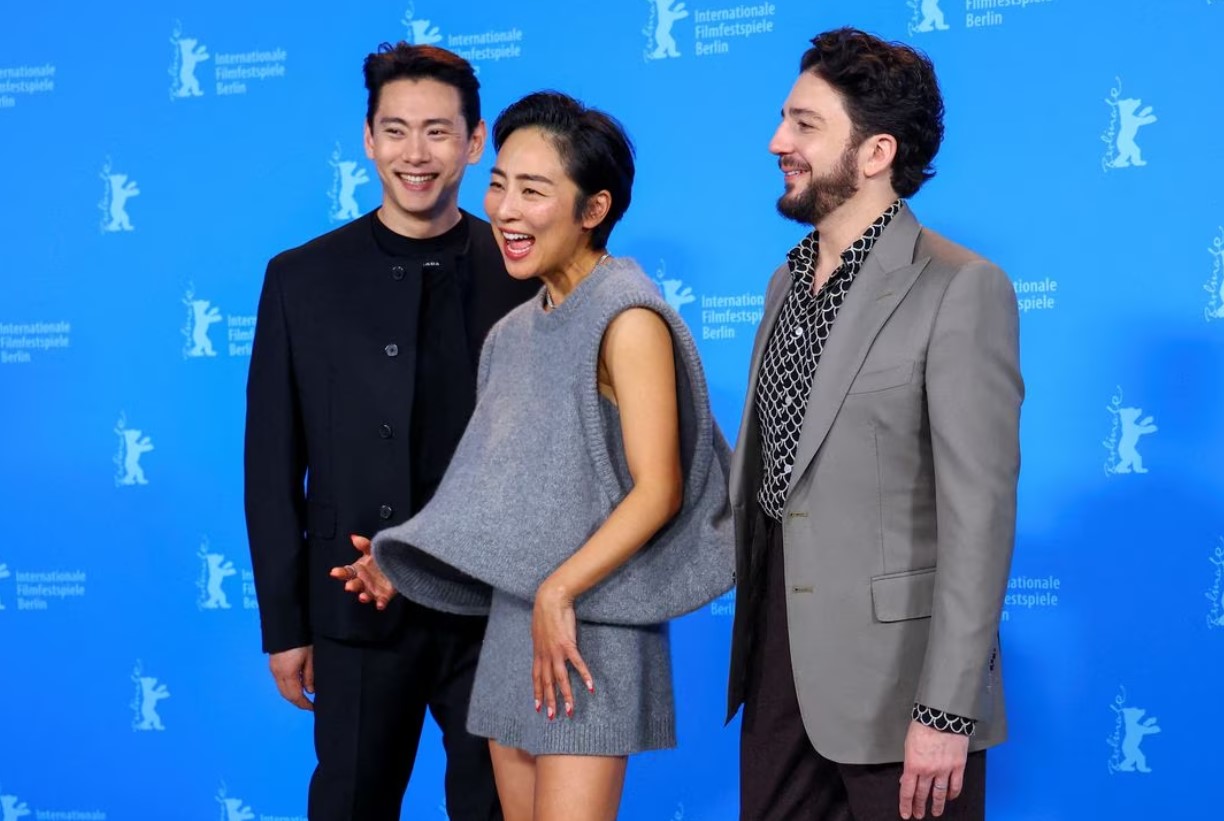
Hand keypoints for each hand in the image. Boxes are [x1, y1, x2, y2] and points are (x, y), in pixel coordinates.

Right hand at [269, 645, 313, 710]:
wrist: (286, 625)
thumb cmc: (301, 639)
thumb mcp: (310, 657)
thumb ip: (309, 675)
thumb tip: (310, 690)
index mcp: (288, 673)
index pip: (295, 695)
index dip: (304, 704)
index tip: (312, 708)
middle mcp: (277, 673)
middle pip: (286, 694)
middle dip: (297, 702)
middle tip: (308, 705)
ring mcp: (273, 668)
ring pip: (281, 688)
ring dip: (291, 694)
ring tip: (303, 696)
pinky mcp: (273, 664)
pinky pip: (279, 681)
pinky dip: (287, 687)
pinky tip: (295, 685)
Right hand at [329, 534, 397, 609]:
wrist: (397, 564)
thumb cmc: (379, 559)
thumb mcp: (372, 550)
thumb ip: (364, 545)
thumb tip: (354, 537)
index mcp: (357, 570)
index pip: (346, 572)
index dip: (340, 572)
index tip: (334, 572)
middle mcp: (363, 582)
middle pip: (355, 584)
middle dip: (352, 586)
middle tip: (349, 586)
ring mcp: (372, 590)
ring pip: (366, 595)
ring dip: (364, 596)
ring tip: (362, 597)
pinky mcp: (384, 595)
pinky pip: (381, 601)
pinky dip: (380, 603)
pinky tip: (379, 605)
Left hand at [531, 580, 593, 720]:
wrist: (550, 600)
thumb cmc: (545, 613)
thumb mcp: (539, 632)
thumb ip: (542, 644)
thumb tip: (543, 648)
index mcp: (538, 653)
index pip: (536, 677)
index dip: (537, 692)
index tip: (537, 706)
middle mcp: (545, 655)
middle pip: (547, 683)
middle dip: (549, 701)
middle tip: (551, 717)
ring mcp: (556, 651)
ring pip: (560, 679)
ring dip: (565, 695)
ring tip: (569, 710)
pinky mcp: (568, 645)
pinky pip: (577, 663)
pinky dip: (584, 675)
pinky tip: (590, 686)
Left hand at [900, 720, 969, 818]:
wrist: (942, 715)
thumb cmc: (922, 726)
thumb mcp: (908, 745)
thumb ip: (908, 764)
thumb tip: (905, 778)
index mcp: (913, 764)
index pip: (907, 790)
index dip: (906, 805)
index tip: (906, 814)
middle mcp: (928, 770)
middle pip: (922, 794)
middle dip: (919, 807)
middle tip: (918, 815)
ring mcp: (944, 769)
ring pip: (939, 794)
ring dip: (936, 805)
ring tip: (935, 813)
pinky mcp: (958, 766)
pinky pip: (956, 785)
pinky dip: (952, 794)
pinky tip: (949, 798)